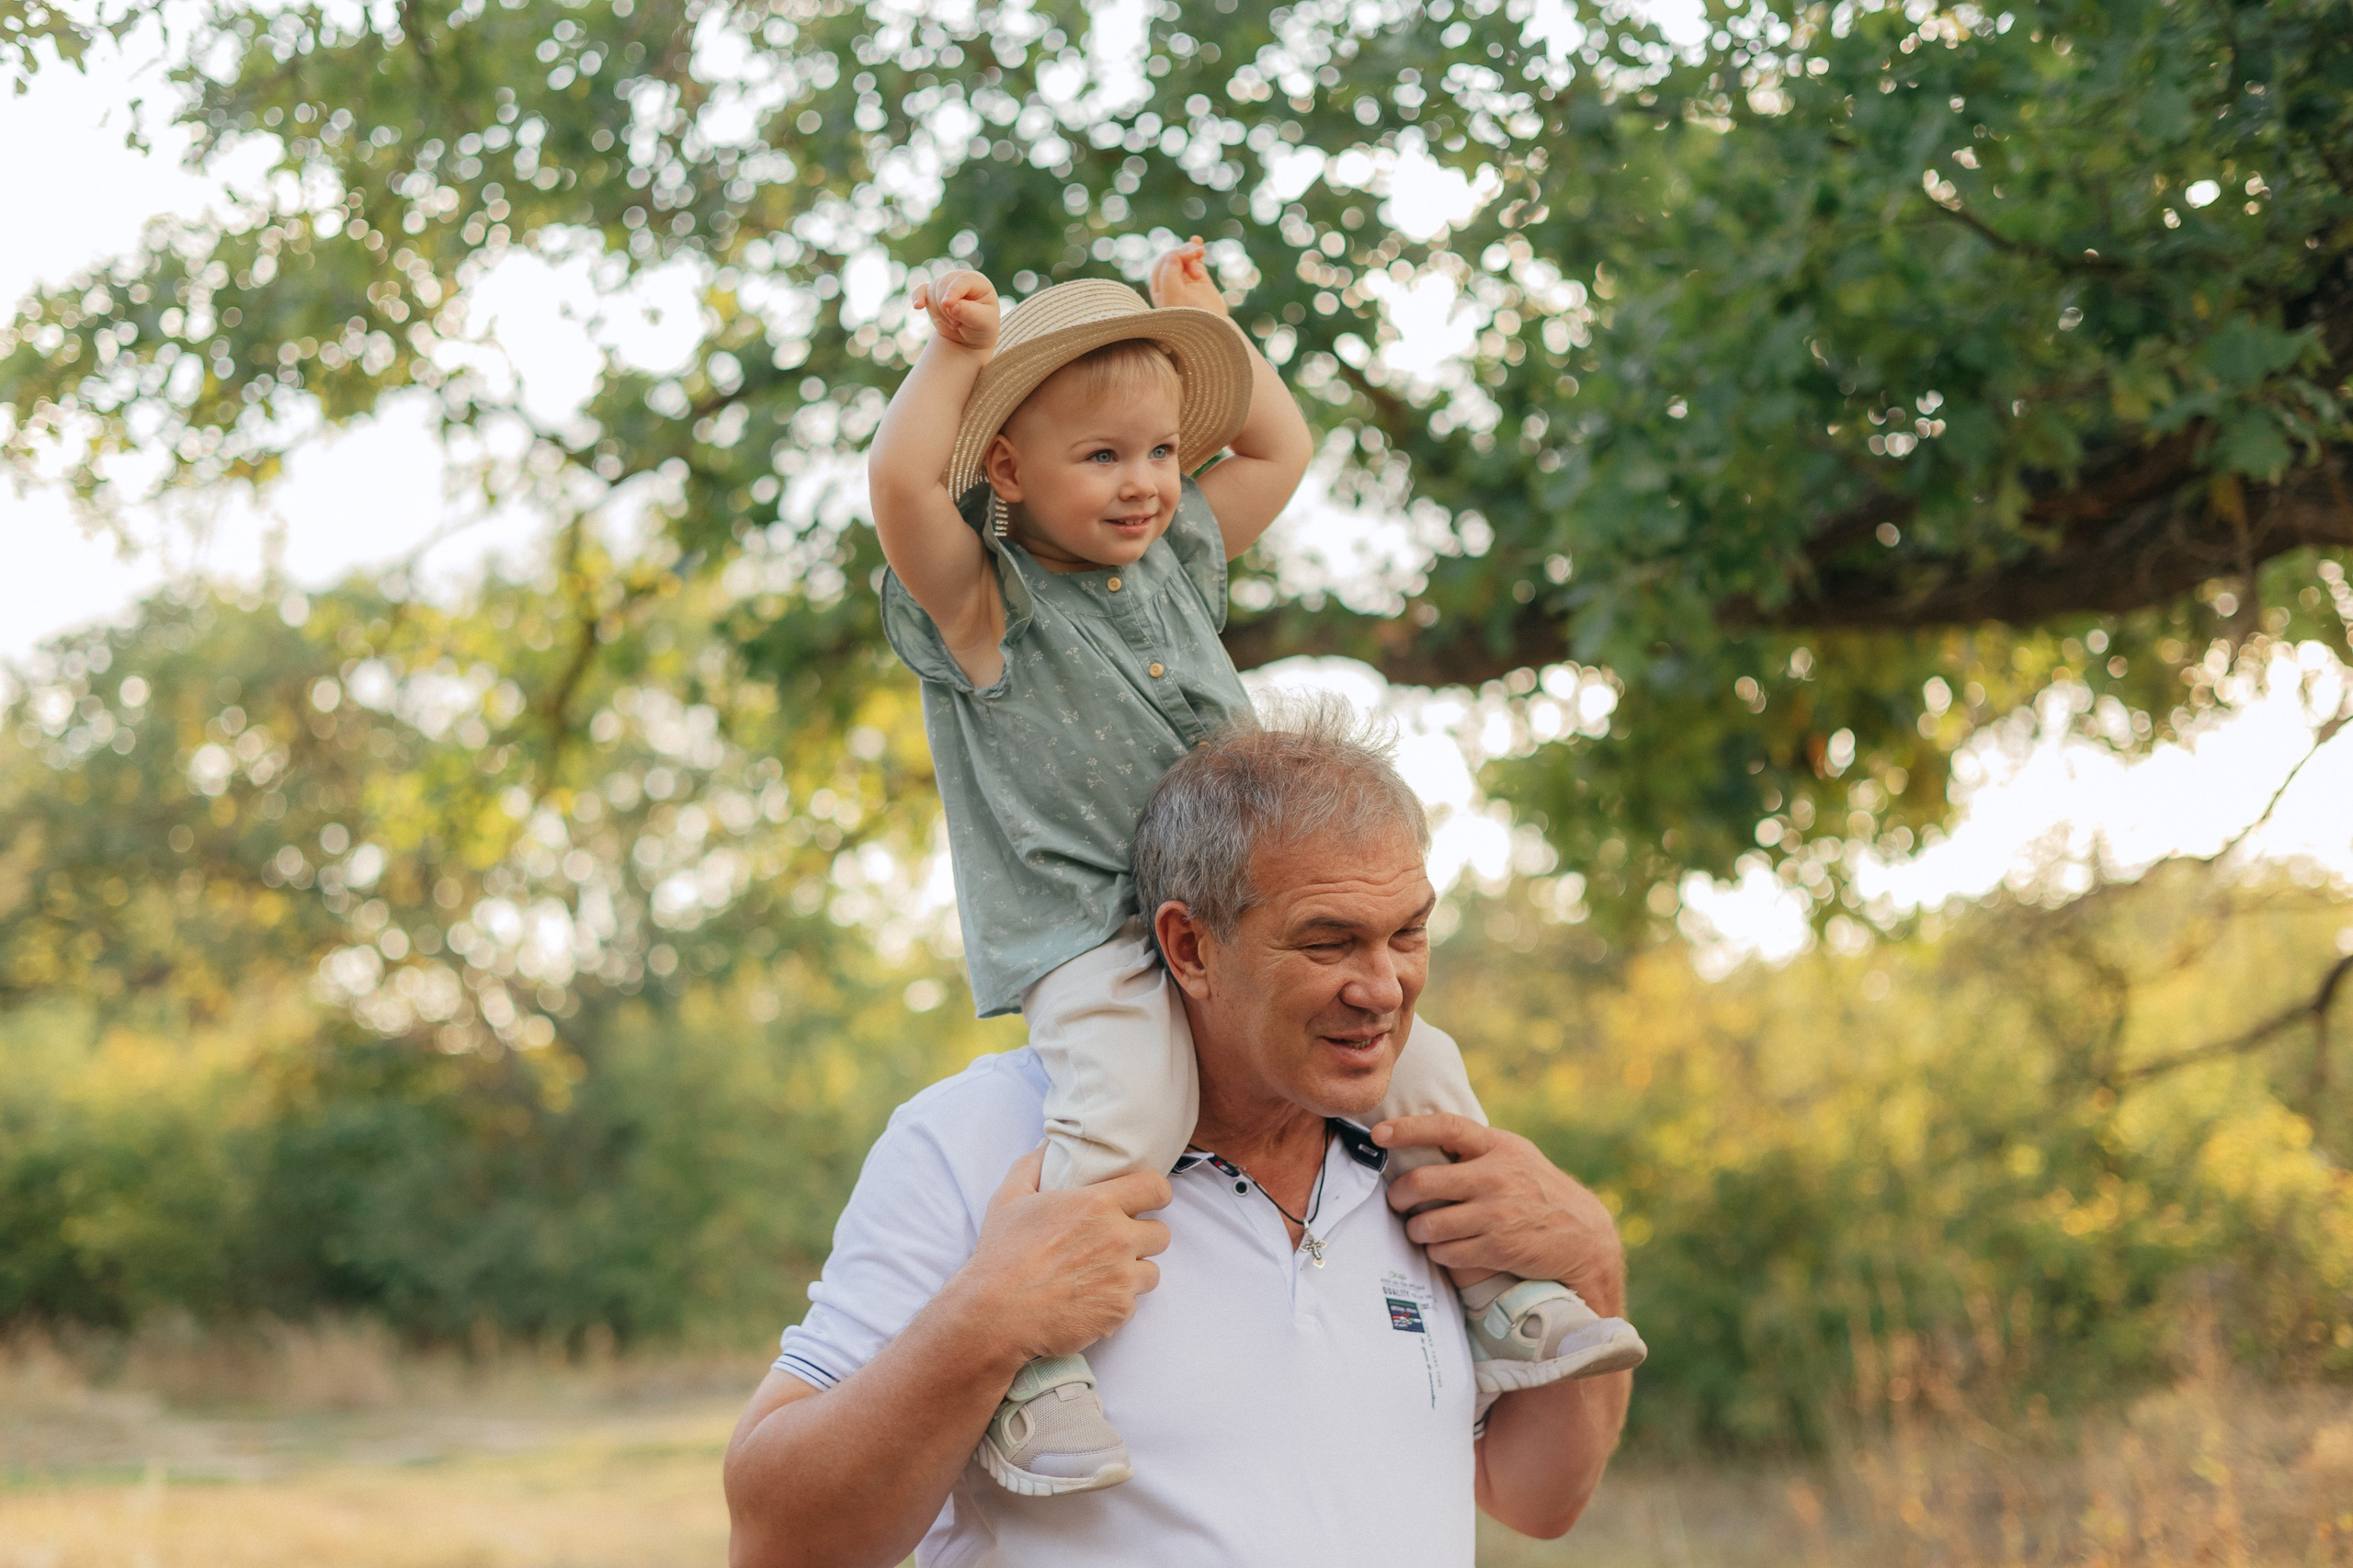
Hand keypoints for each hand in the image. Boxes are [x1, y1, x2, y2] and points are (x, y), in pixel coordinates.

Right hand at [912, 268, 1000, 353]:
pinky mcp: (932, 294)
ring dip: (938, 312)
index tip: (947, 305)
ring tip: (953, 324)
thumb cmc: (982, 327)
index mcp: (977, 281)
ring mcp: (945, 285)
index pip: (962, 280)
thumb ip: (969, 313)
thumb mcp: (983, 323)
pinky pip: (920, 291)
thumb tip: (951, 306)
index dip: (953, 291)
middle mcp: (959, 278)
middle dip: (946, 308)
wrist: (970, 337)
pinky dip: (918, 298)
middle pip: (943, 284)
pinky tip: (917, 306)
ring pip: (931, 291)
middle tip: (957, 324)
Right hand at [950, 1147, 1172, 1366]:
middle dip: (1143, 1237)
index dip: (1155, 1194)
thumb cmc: (1001, 1255)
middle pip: (1161, 1233)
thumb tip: (1046, 1145)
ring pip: (1152, 1272)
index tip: (1145, 1201)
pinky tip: (1089, 1301)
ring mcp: (1122, 1278)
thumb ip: (1032, 1165)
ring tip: (1103, 1276)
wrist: (995, 1315)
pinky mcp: (1118, 1312)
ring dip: (1133, 1273)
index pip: (1156, 1188)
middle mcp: (1118, 1239)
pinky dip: (1116, 1304)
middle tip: (1117, 1244)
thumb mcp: (1009, 1198)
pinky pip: (1133, 1304)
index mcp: (1097, 1205)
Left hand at [1148, 237, 1226, 314]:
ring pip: (1185, 257)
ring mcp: (1185, 281)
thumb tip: (1172, 254)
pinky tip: (1197, 240)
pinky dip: (1195, 249)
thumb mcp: (1174, 299)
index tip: (1188, 258)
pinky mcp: (1200, 281)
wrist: (1214, 332)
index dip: (1174, 255)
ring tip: (1201, 252)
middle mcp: (1170, 284)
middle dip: (1184, 252)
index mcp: (1159, 289)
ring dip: (1191, 251)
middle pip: (1174, 258)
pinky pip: (1195, 261)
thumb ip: (1169, 275)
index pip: (1162, 263)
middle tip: (1198, 254)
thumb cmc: (1191, 319)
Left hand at [1374, 1114, 1624, 1309]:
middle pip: (1422, 1182)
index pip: (1446, 1127)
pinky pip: (1445, 1251)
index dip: (1407, 1129)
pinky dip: (1437, 1252)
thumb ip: (1478, 1149)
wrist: (1585, 1236)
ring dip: (1416, 1230)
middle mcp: (1496, 1176)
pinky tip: (1443, 1249)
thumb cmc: (1539, 1192)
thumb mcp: (1516, 1158)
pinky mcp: (1498, 1247)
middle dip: (1399, 1195)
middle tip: (1397, 1201)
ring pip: (1428, 1223)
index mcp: (1499, 1147)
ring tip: (1419, 1230)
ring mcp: (1497, 1213)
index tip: (1379, 1134)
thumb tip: (1424, 1138)